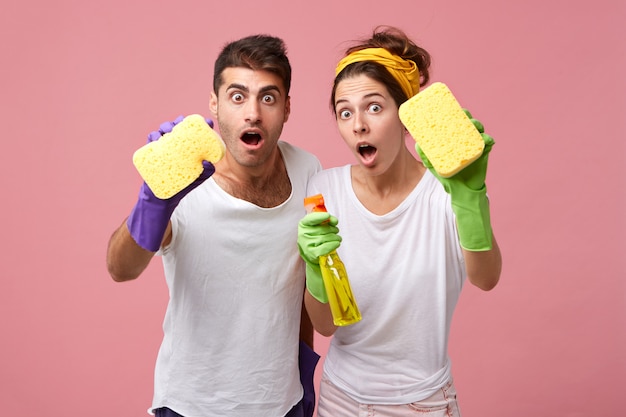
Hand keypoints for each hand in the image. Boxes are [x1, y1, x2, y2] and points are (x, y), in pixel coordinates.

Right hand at [127, 116, 215, 250]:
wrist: (163, 198)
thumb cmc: (182, 185)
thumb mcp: (197, 179)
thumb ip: (206, 172)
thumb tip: (209, 162)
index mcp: (185, 148)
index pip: (192, 132)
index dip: (199, 125)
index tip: (206, 123)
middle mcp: (173, 146)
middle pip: (175, 128)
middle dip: (178, 122)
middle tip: (182, 125)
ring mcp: (162, 149)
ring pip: (161, 132)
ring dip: (164, 127)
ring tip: (169, 131)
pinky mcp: (151, 155)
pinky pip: (150, 142)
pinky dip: (152, 137)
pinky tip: (156, 137)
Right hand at [298, 212, 341, 302]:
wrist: (313, 255)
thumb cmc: (317, 238)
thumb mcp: (319, 227)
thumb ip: (327, 220)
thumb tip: (334, 221)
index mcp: (303, 224)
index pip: (310, 219)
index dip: (319, 217)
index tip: (328, 216)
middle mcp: (302, 234)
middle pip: (322, 229)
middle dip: (333, 229)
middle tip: (336, 231)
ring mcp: (306, 245)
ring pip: (326, 238)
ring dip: (336, 237)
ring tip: (337, 238)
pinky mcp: (312, 254)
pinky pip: (326, 247)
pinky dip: (333, 245)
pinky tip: (337, 243)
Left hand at [416, 109, 494, 250]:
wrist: (460, 191)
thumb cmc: (447, 175)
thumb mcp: (434, 164)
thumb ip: (426, 155)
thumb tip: (417, 144)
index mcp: (455, 140)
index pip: (456, 123)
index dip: (456, 114)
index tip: (454, 107)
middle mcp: (466, 140)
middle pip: (469, 124)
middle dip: (468, 116)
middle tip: (463, 114)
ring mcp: (476, 146)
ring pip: (479, 131)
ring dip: (478, 125)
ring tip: (474, 125)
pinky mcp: (484, 154)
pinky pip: (488, 144)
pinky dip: (488, 140)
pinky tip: (486, 139)